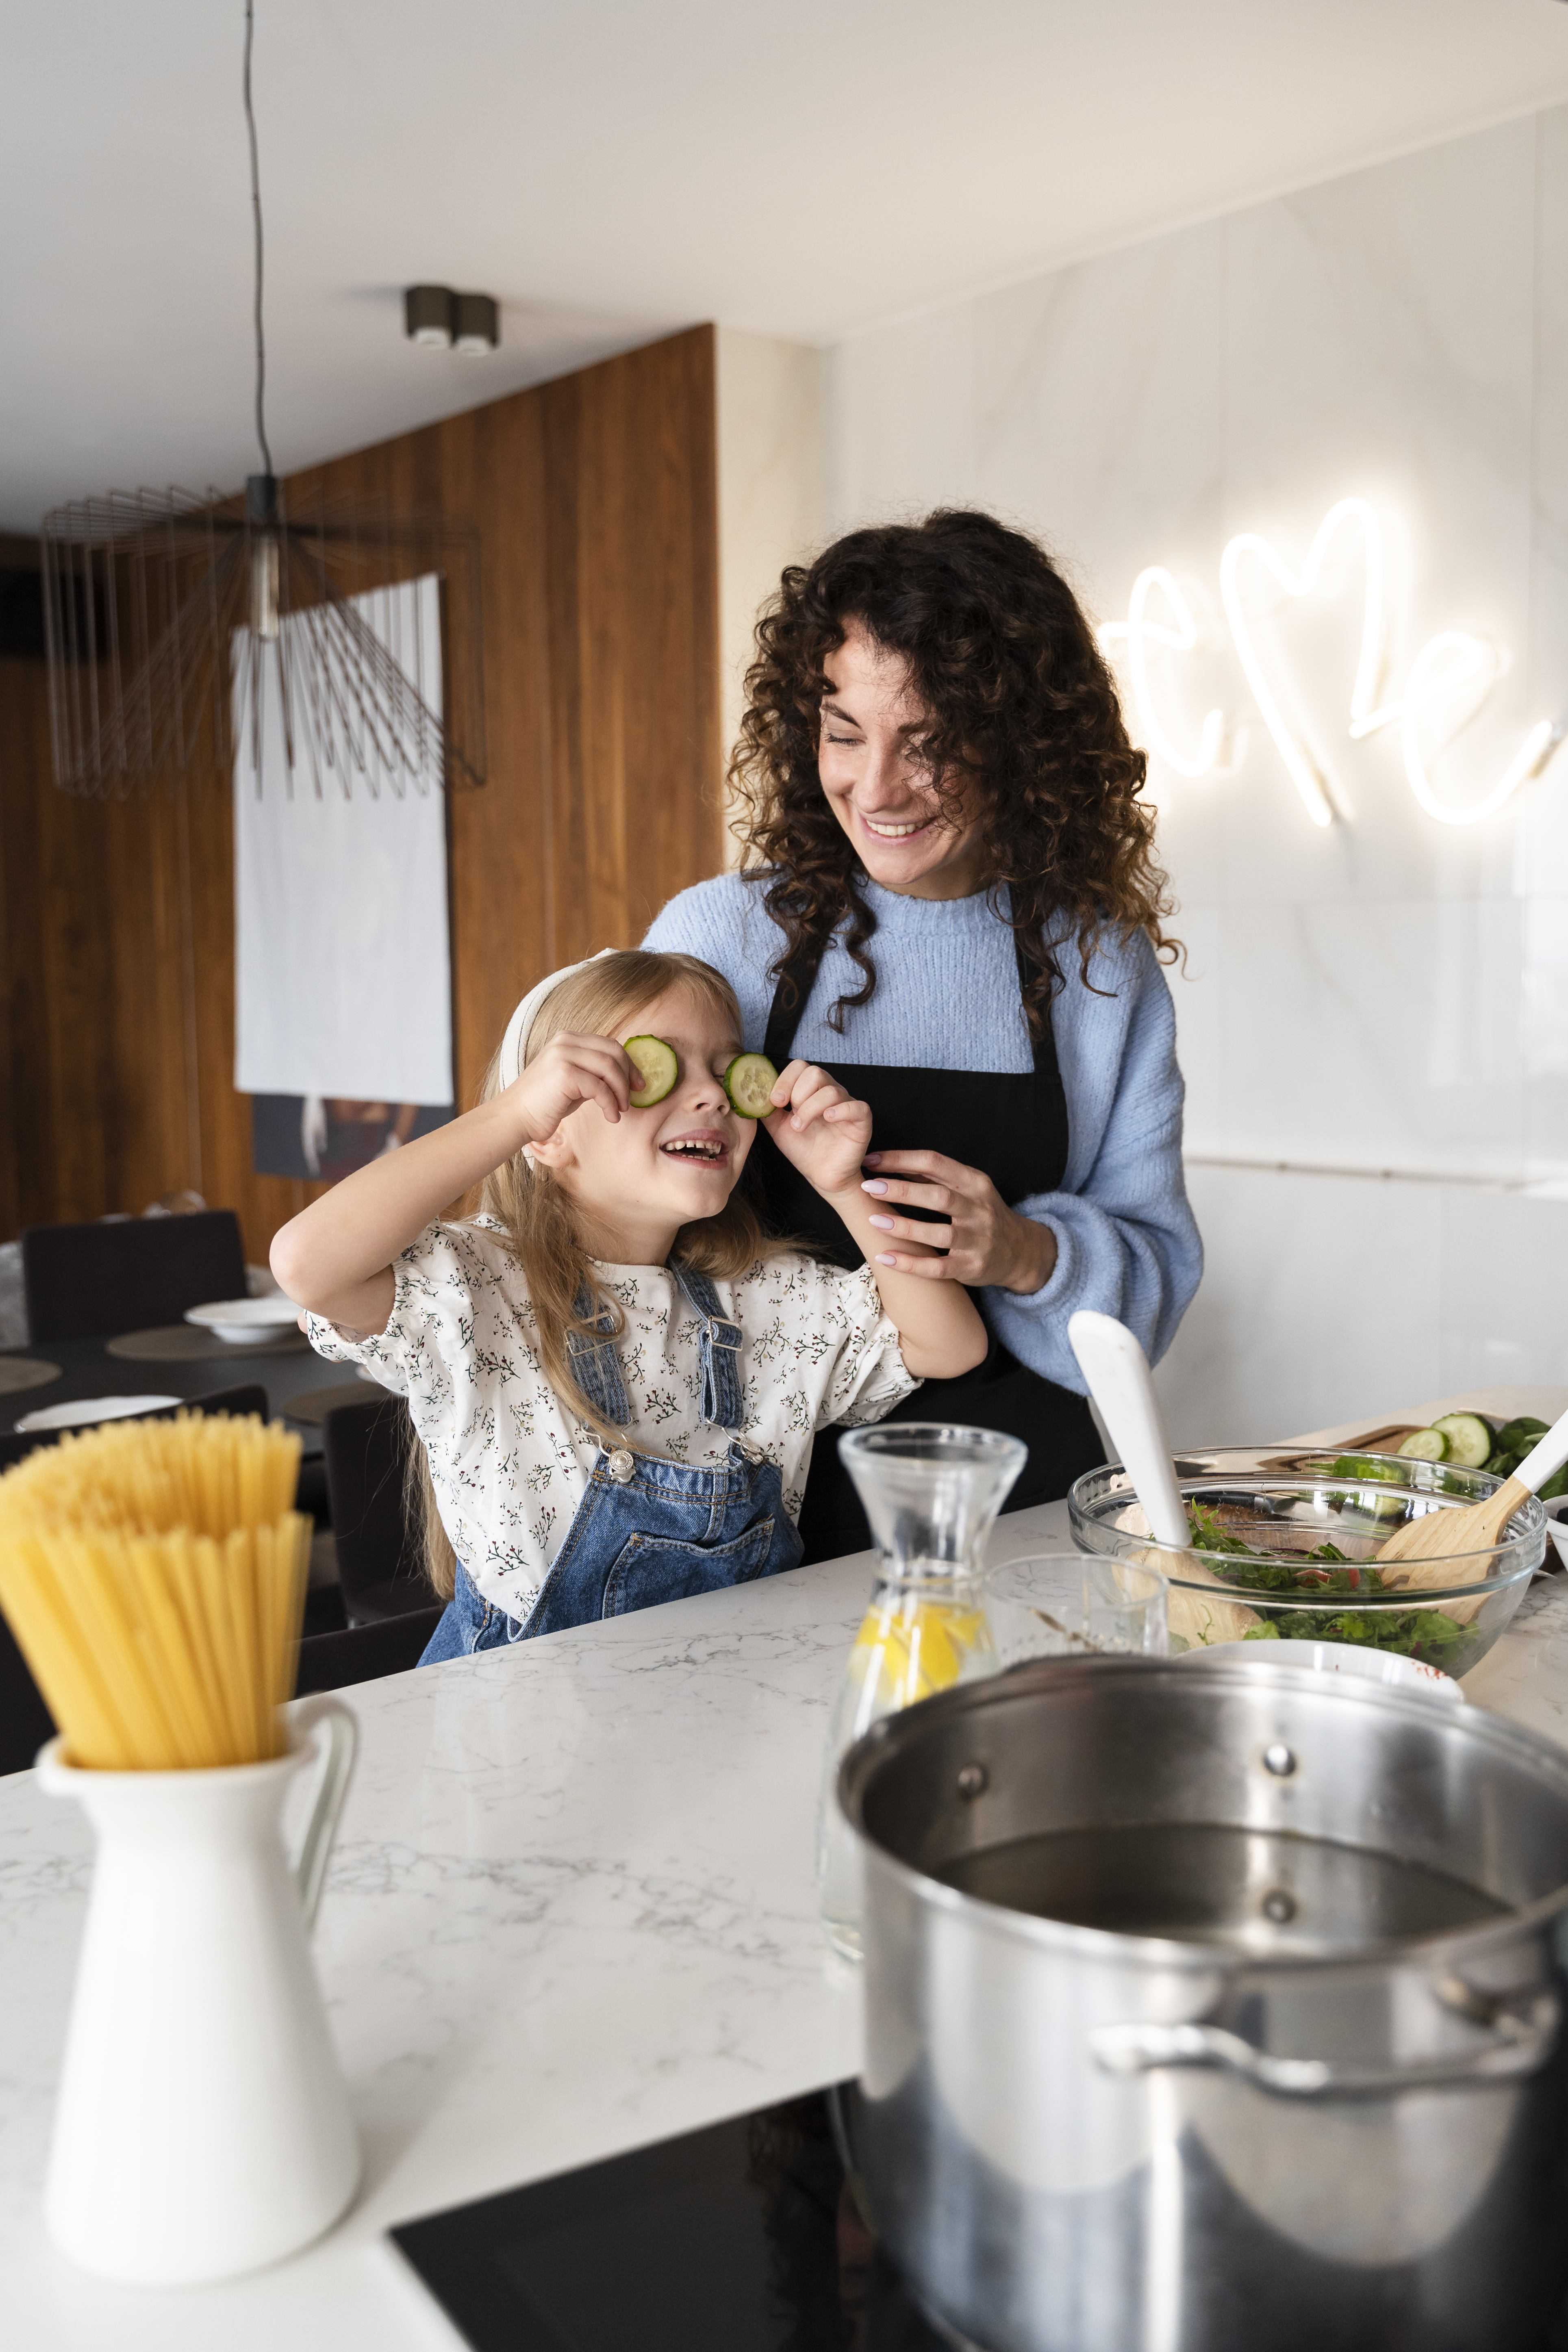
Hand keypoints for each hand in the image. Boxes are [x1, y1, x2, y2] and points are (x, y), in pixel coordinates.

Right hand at [501, 1031, 641, 1150]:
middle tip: (634, 1096)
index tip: (638, 1084)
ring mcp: (563, 1055)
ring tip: (621, 1110)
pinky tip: (611, 1117)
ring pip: (610, 1067)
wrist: (515, 1118)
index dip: (628, 1064)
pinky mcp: (564, 1074)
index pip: (609, 1044)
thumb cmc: (546, 1104)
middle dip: (629, 1074)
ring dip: (621, 1091)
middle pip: (614, 1051)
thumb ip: (594, 1073)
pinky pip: (600, 1087)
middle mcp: (566, 1041)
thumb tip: (626, 1077)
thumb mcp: (574, 1081)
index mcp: (568, 1039)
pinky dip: (610, 1103)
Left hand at [763, 1060, 873, 1199]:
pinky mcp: (861, 1120)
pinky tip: (828, 1119)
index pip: (800, 1067)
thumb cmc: (804, 1150)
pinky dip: (840, 1110)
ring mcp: (847, 1105)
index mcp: (811, 1090)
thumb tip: (754, 1093)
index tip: (776, 1101)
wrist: (821, 1176)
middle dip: (797, 1093)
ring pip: (831, 1090)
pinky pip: (856, 1106)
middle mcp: (830, 1092)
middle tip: (791, 1116)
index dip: (785, 1080)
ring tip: (800, 1127)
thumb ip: (767, 1110)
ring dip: (810, 1109)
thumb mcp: (778, 1128)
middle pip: (815, 1072)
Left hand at [860, 1150, 1057, 1292]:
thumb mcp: (970, 1189)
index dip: (902, 1159)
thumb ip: (934, 1178)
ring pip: (939, 1232)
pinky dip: (911, 1263)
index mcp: (975, 1183)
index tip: (872, 1160)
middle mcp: (979, 1210)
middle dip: (902, 1189)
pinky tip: (886, 1257)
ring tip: (873, 1219)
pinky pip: (938, 1267)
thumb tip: (892, 1162)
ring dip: (904, 1226)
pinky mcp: (971, 1267)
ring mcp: (977, 1240)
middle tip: (869, 1187)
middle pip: (939, 1196)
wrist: (1021, 1252)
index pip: (936, 1163)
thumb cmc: (984, 1215)